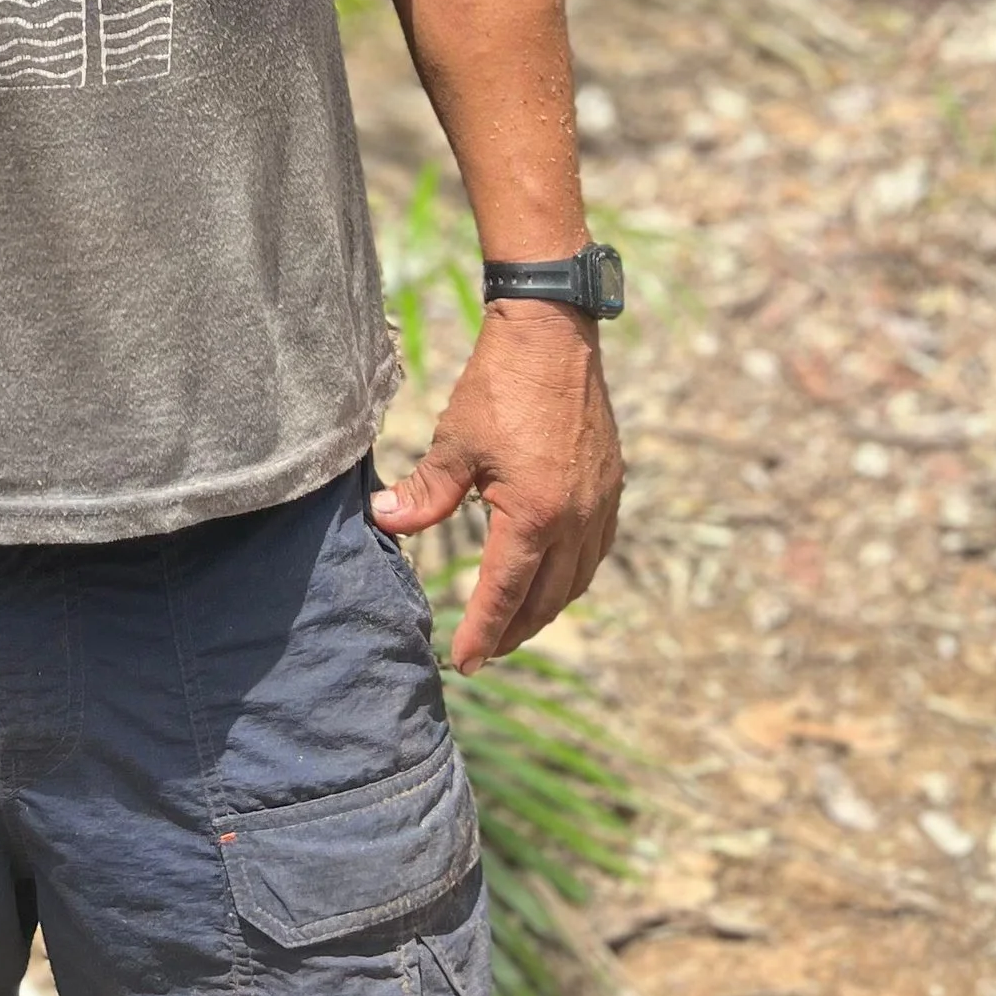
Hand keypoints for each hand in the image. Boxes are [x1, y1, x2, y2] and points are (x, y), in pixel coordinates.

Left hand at [373, 303, 623, 672]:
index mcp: (534, 515)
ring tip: (513, 622)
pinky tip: (551, 576)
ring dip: (544, 609)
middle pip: (545, 599)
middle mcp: (576, 520)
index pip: (504, 594)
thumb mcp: (455, 441)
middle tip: (484, 651)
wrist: (553, 334)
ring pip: (575, 581)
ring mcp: (599, 504)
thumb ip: (425, 492)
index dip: (482, 632)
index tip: (462, 662)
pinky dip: (571, 576)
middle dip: (513, 631)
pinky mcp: (610, 486)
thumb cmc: (500, 385)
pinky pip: (594, 551)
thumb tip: (385, 523)